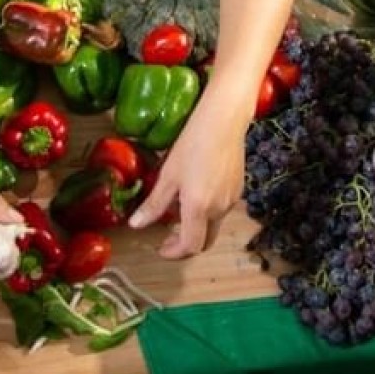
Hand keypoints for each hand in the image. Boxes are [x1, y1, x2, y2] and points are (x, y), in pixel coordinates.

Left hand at [128, 108, 242, 256]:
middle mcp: (219, 209)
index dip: (174, 253)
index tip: (162, 249)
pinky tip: (198, 193)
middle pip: (205, 241)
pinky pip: (222, 210)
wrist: (224, 121)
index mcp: (199, 208)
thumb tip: (135, 224)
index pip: (190, 246)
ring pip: (214, 225)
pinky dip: (208, 212)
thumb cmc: (193, 143)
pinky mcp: (239, 189)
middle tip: (169, 238)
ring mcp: (232, 200)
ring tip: (180, 211)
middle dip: (187, 245)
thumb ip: (154, 204)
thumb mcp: (168, 174)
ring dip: (197, 226)